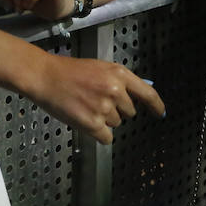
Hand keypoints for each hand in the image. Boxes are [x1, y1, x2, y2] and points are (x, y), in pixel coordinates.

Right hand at [20, 53, 163, 143]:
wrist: (45, 76)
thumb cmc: (69, 71)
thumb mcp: (99, 68)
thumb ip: (118, 81)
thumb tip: (137, 97)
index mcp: (119, 74)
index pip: (148, 93)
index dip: (157, 106)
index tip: (160, 113)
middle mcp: (116, 91)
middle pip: (129, 112)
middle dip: (117, 110)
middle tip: (96, 100)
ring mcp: (105, 108)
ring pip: (116, 124)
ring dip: (104, 120)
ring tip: (85, 106)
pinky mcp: (93, 124)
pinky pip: (106, 137)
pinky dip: (98, 133)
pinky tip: (85, 120)